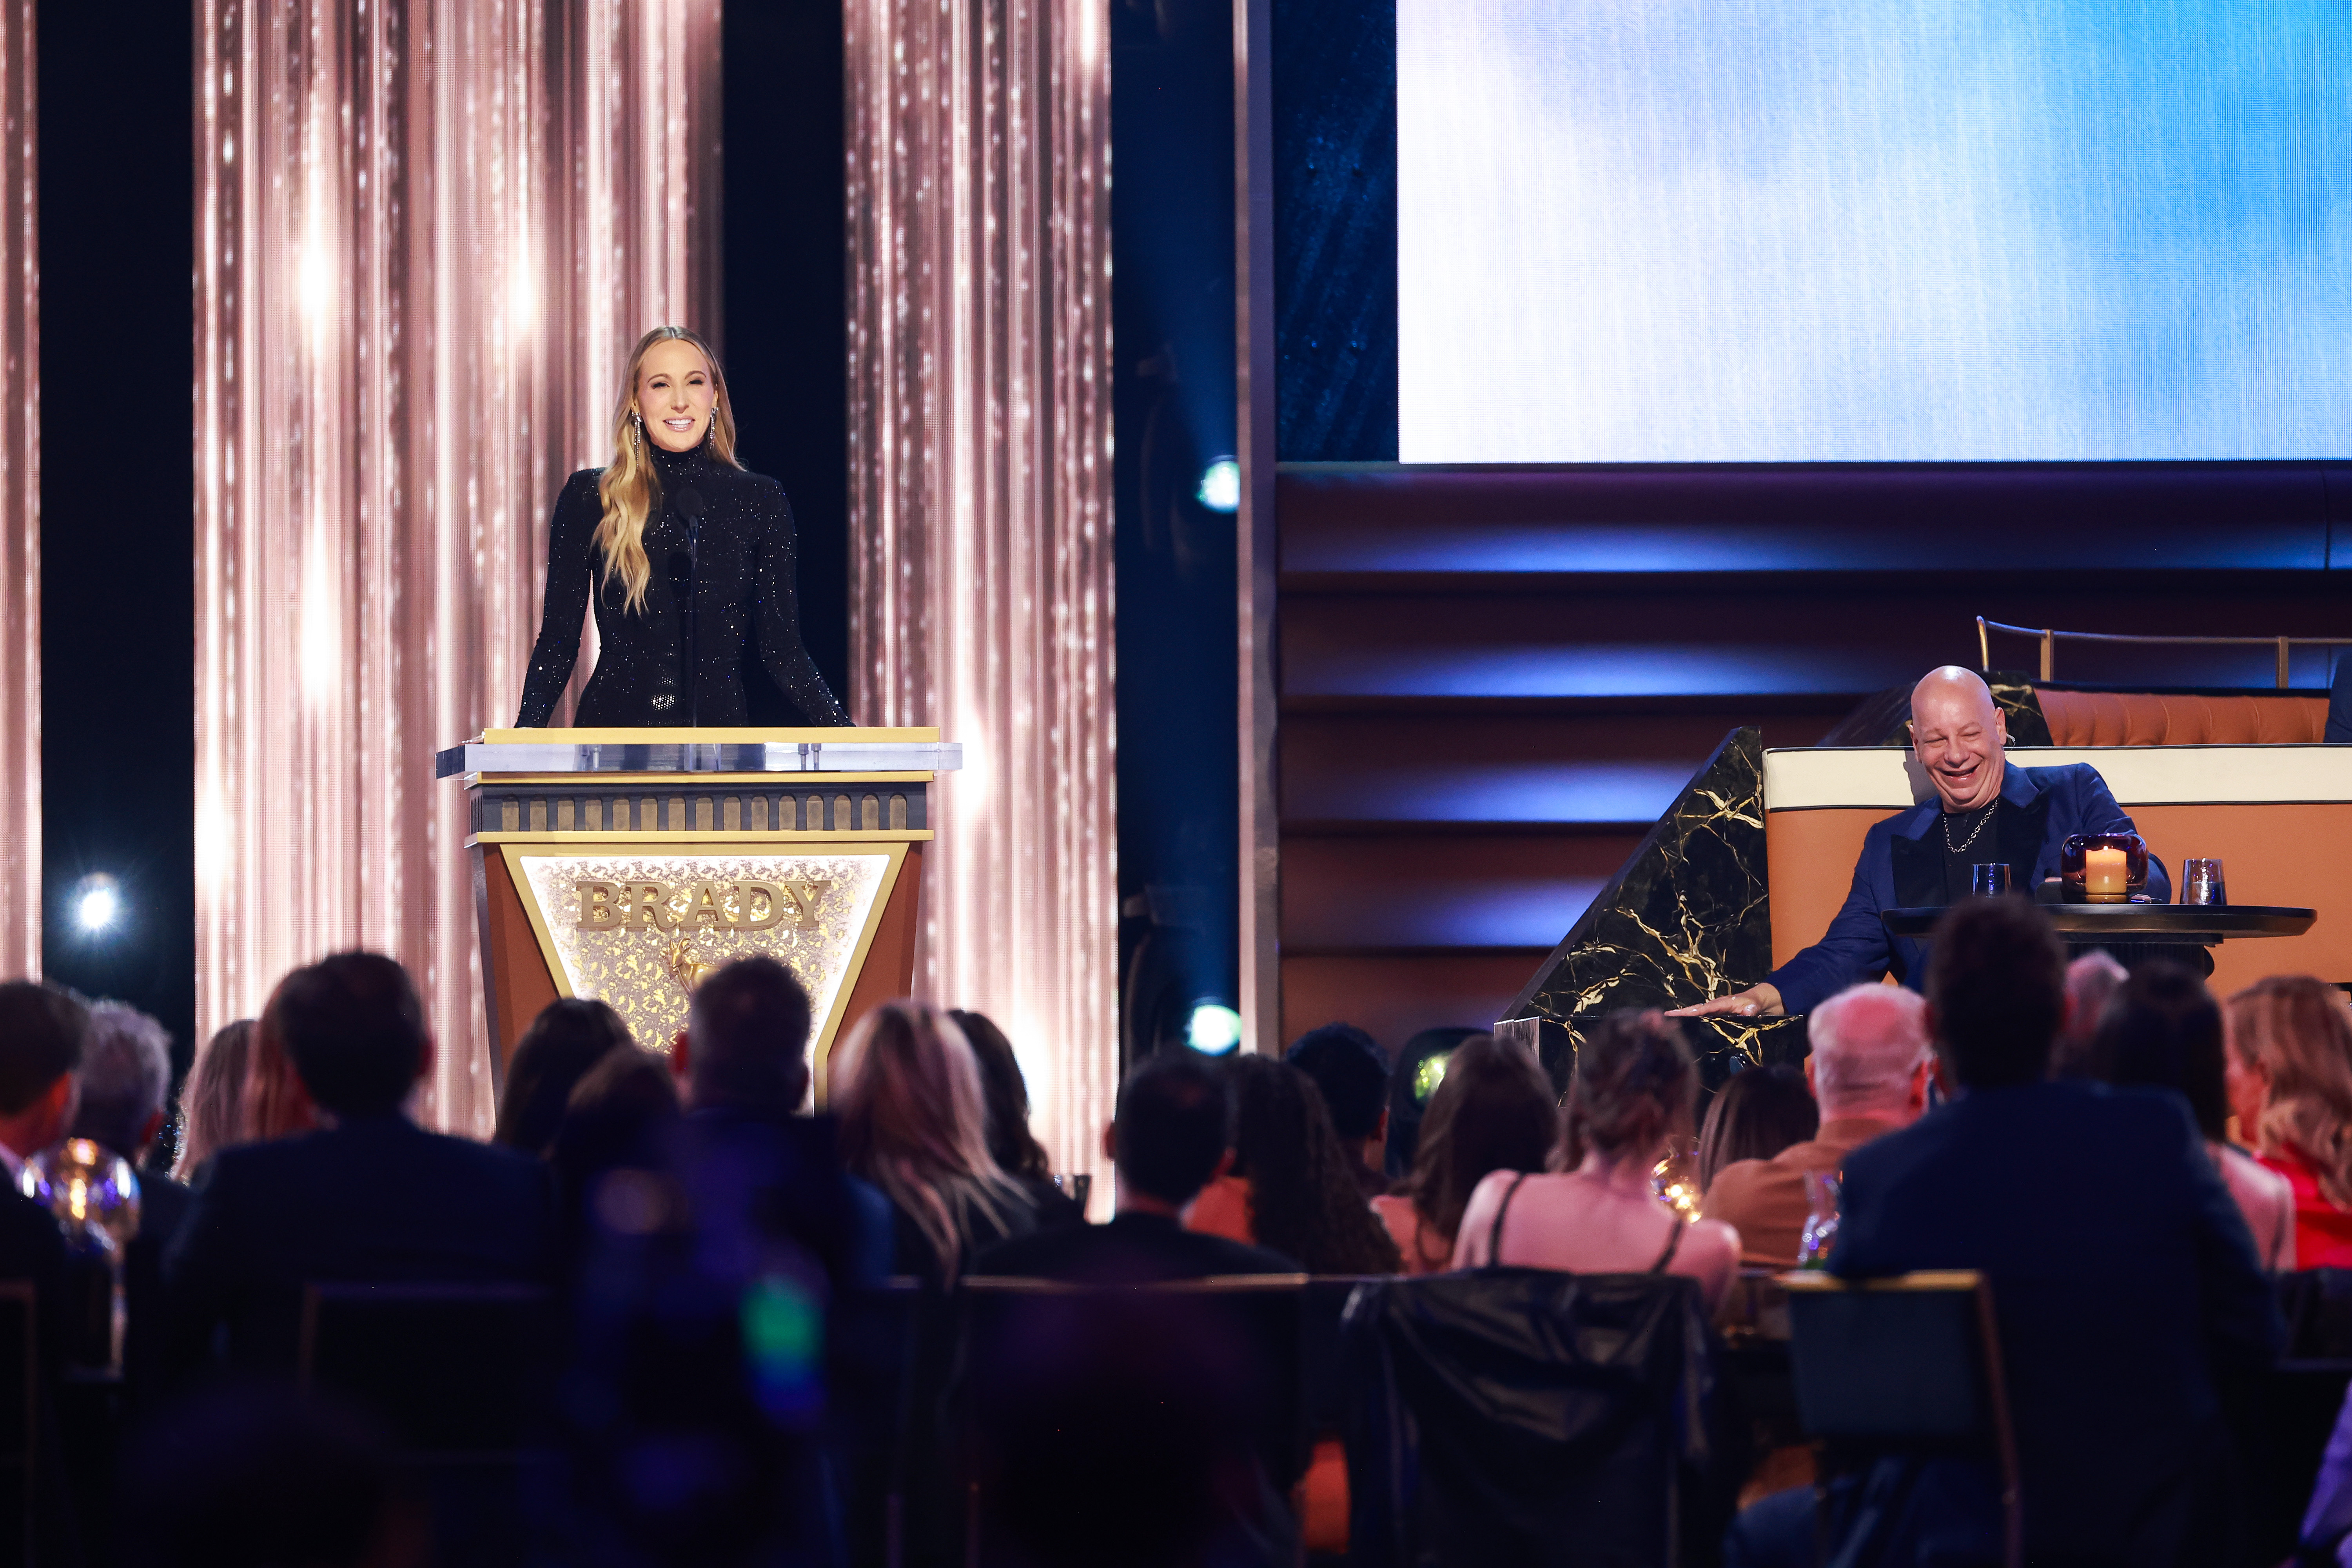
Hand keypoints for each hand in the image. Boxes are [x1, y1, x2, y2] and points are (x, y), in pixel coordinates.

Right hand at [1666, 983, 1784, 1019]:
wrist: (1763, 1001)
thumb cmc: (1757, 1001)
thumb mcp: (1756, 1005)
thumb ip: (1751, 1009)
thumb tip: (1747, 1012)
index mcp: (1722, 1003)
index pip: (1705, 1008)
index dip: (1692, 1012)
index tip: (1678, 1014)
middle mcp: (1716, 1007)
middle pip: (1696, 1010)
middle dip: (1681, 1013)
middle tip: (1664, 1017)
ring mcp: (1716, 1013)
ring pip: (1698, 1016)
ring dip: (1684, 1019)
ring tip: (1668, 1024)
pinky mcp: (1719, 1018)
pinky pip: (1704, 1021)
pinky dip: (1693, 1024)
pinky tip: (1686, 1032)